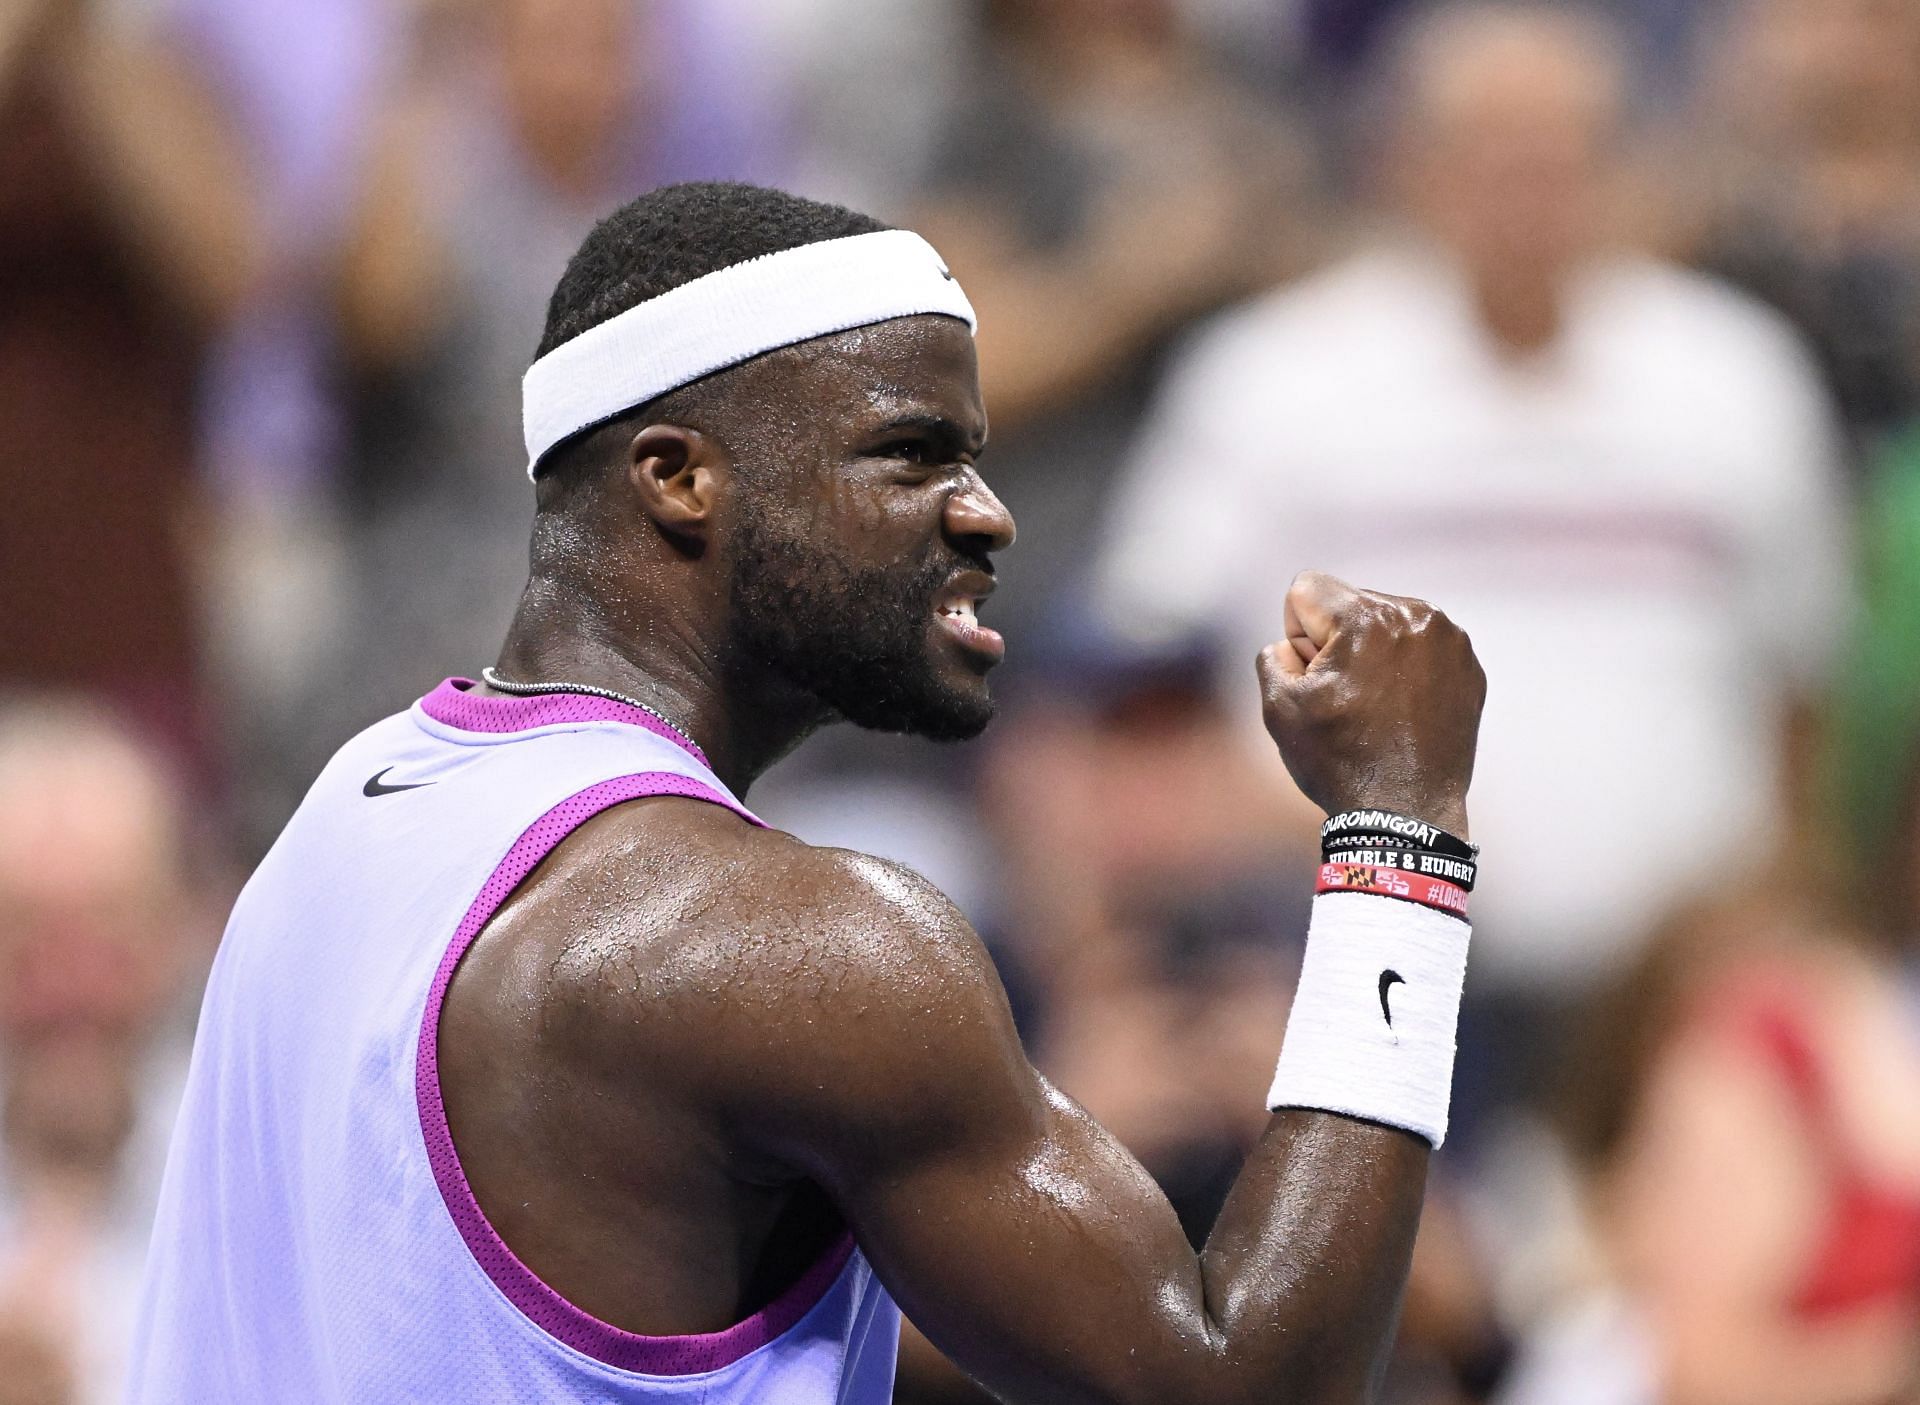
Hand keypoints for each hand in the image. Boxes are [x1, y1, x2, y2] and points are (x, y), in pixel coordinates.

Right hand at [1257, 571, 1484, 837]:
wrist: (1407, 815)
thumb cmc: (1339, 763)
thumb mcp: (1279, 708)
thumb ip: (1273, 655)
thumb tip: (1293, 644)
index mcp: (1366, 619)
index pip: (1308, 588)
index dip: (1297, 634)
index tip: (1314, 677)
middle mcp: (1414, 615)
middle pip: (1349, 601)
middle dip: (1335, 640)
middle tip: (1344, 699)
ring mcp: (1449, 639)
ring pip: (1385, 620)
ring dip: (1371, 652)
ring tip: (1374, 707)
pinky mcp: (1468, 664)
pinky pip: (1419, 645)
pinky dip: (1405, 669)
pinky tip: (1401, 710)